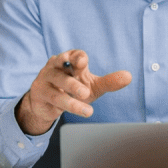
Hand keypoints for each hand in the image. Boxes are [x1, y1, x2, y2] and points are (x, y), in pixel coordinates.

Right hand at [16, 50, 131, 134]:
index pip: (72, 55)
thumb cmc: (73, 89)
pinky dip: (62, 107)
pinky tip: (73, 112)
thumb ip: (109, 82)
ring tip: (87, 109)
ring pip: (57, 88)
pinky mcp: (39, 94)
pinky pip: (51, 100)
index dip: (77, 57)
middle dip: (73, 82)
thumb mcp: (92, 86)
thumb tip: (129, 76)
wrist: (47, 103)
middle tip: (86, 92)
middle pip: (61, 70)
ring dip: (71, 99)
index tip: (82, 62)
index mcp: (68, 61)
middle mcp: (55, 68)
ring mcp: (45, 80)